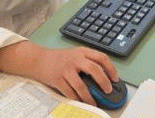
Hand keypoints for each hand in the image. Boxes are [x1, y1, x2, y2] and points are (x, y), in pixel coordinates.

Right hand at [0, 41, 117, 107]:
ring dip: (89, 96)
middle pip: (94, 69)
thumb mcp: (75, 55)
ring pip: (82, 85)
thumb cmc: (59, 59)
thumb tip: (104, 77)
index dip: (111, 68)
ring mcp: (66, 69)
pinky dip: (77, 99)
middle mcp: (75, 59)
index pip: (101, 57)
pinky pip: (70, 92)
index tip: (115, 78)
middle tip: (108, 90)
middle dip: (104, 82)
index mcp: (82, 51)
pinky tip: (80, 102)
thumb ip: (88, 62)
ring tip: (94, 102)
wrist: (39, 60)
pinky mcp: (57, 79)